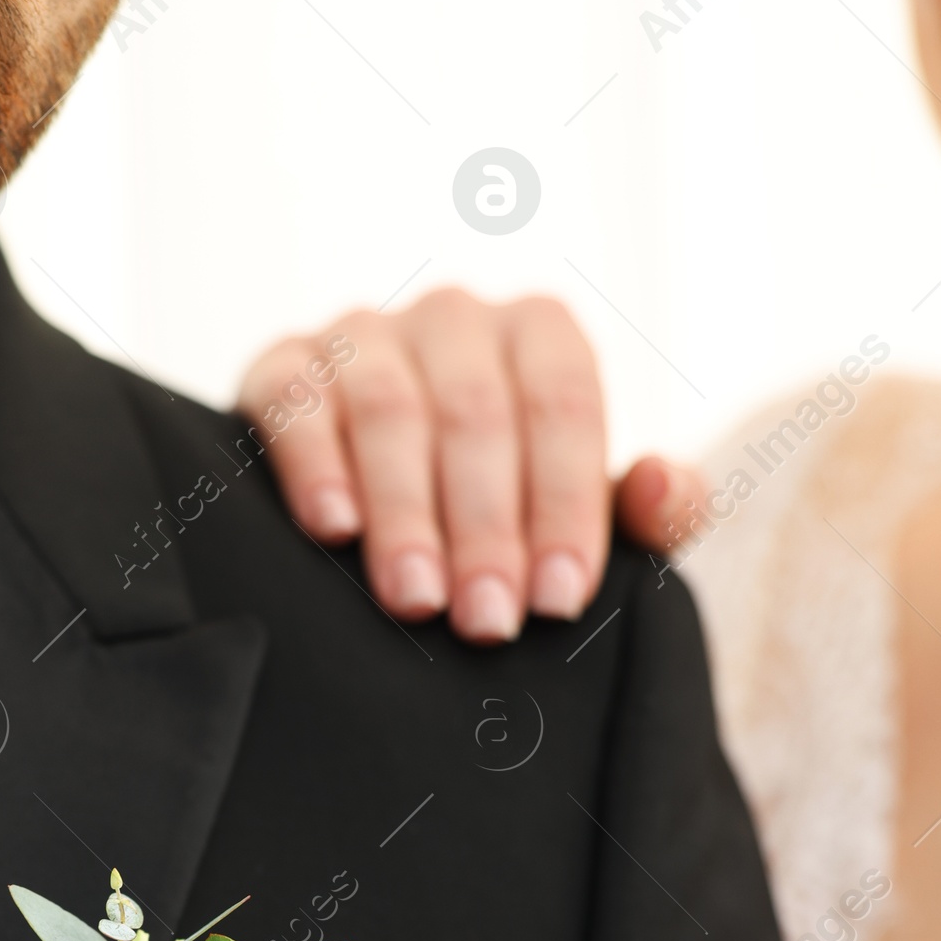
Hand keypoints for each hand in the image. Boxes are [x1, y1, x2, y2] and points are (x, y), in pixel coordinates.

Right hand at [237, 289, 707, 642]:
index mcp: (540, 335)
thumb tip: (659, 488)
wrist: (382, 500)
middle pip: (475, 413)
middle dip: (483, 527)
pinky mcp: (281, 366)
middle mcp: (454, 318)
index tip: (558, 601)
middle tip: (485, 622)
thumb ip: (649, 512)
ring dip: (403, 510)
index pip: (562, 408)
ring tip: (415, 599)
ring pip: (387, 408)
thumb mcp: (584, 516)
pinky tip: (332, 528)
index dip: (564, 506)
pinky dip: (313, 463)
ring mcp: (362, 335)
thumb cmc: (506, 511)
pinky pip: (294, 401)